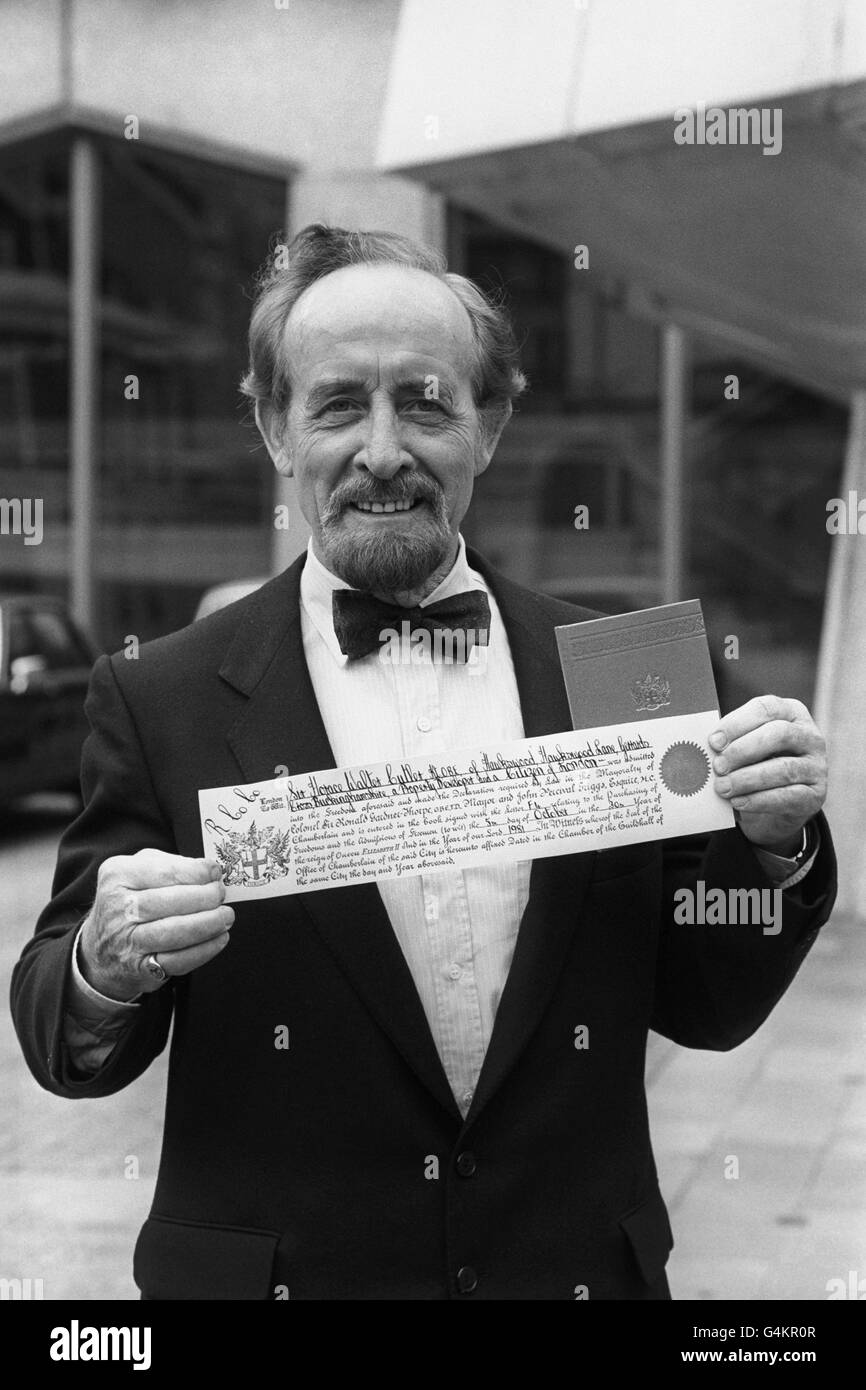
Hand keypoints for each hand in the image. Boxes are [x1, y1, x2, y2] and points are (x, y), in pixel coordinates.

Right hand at [78, 849, 232, 999]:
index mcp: (118, 875)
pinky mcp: (139, 967)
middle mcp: (118, 907)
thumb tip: (209, 870)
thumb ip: (172, 864)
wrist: (103, 946)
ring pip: (174, 932)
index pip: (164, 872)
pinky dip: (204, 950)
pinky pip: (177, 960)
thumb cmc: (130, 900)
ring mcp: (126, 940)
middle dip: (205, 898)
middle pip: (170, 902)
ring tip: (226, 916)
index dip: (196, 873)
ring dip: (208, 924)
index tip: (215, 874)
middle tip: (221, 895)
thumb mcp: (139, 870)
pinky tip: (219, 938)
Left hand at [709, 696, 826, 852]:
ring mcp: (817, 765)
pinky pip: (788, 796)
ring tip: (723, 788)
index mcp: (791, 713)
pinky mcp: (816, 794)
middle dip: (743, 750)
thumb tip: (705, 748)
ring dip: (748, 779)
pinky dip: (759, 800)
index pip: (767, 708)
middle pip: (779, 734)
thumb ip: (732, 742)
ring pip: (784, 768)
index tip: (714, 741)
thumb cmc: (758, 763)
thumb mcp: (747, 746)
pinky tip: (738, 802)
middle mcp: (810, 736)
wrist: (780, 802)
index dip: (738, 723)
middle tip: (717, 766)